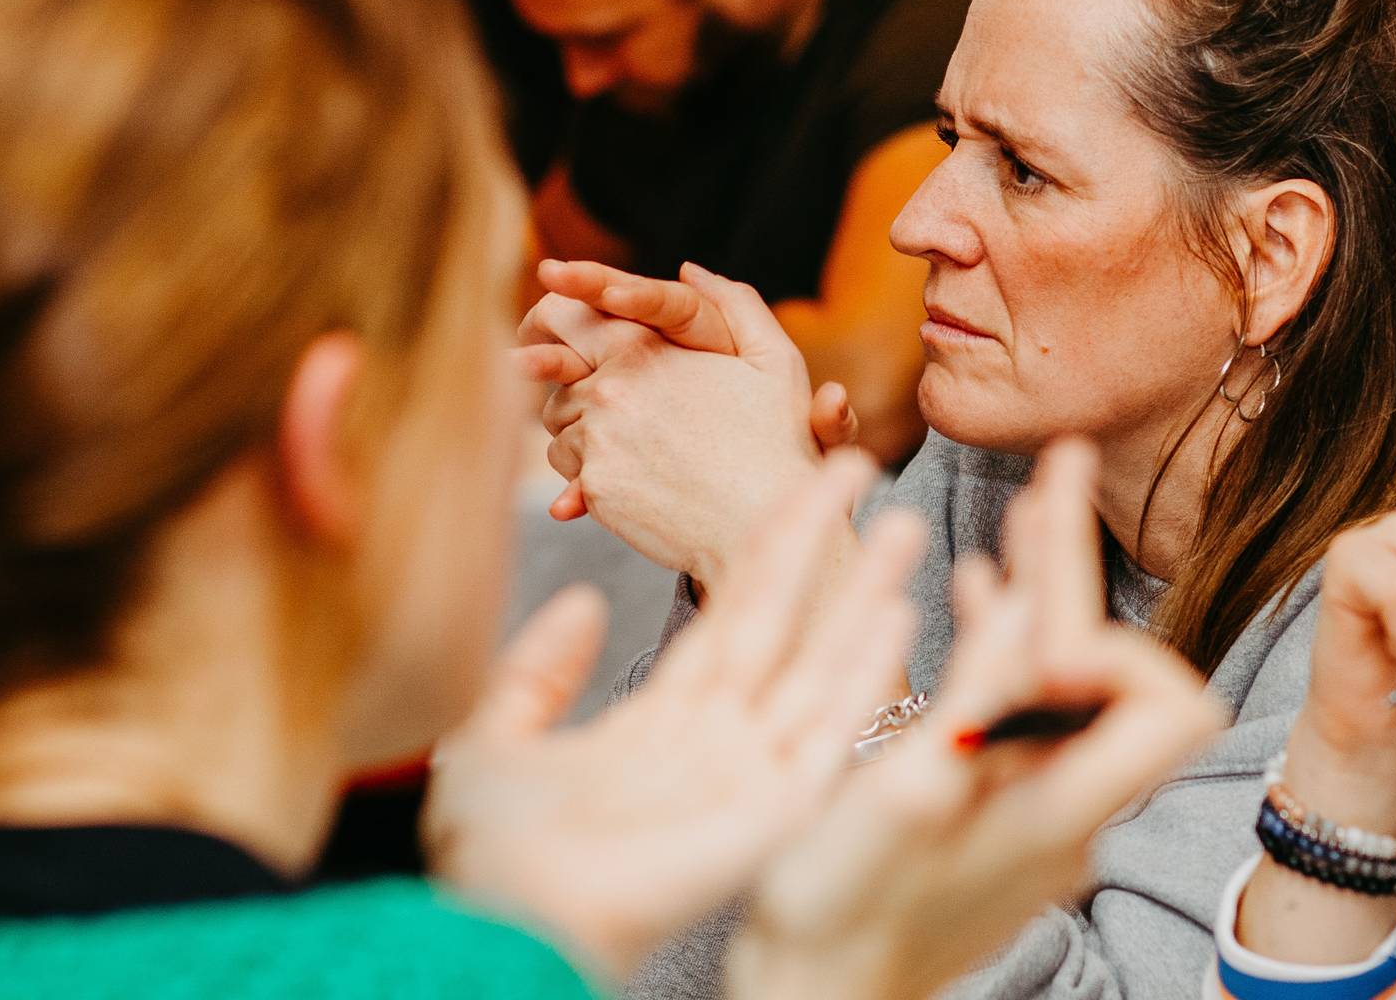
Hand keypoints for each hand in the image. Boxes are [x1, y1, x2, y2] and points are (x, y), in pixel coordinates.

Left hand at [423, 453, 922, 982]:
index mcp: (662, 723)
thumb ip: (536, 672)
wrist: (509, 924)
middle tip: (864, 470)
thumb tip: (580, 599)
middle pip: (789, 625)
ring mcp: (753, 775)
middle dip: (830, 549)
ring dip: (866, 598)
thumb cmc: (495, 862)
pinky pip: (830, 732)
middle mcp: (720, 743)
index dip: (767, 548)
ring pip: (822, 666)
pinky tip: (897, 619)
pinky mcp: (774, 812)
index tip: (800, 484)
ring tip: (905, 530)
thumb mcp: (491, 741)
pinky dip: (865, 675)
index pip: (731, 615)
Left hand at [518, 261, 826, 582]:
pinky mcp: (596, 485)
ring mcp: (600, 439)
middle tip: (558, 384)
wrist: (767, 522)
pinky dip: (586, 473)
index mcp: (646, 347)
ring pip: (558, 423)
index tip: (532, 326)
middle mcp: (613, 387)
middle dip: (557, 374)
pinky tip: (626, 477)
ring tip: (625, 441)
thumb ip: (734, 303)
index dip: (542, 316)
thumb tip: (689, 269)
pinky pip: (567, 472)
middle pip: (551, 369)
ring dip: (579, 428)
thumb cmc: (775, 442)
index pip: (563, 313)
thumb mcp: (772, 361)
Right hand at [730, 441, 1224, 999]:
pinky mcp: (995, 812)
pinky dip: (1002, 648)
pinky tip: (971, 595)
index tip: (1046, 609)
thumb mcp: (904, 794)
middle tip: (1058, 464)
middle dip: (1079, 566)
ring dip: (1042, 593)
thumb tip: (1039, 605)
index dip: (1115, 643)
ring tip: (1020, 504)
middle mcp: (1068, 807)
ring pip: (1063, 683)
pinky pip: (1021, 713)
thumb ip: (978, 697)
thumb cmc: (839, 913)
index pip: (1162, 701)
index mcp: (1059, 804)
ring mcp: (1035, 810)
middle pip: (1108, 670)